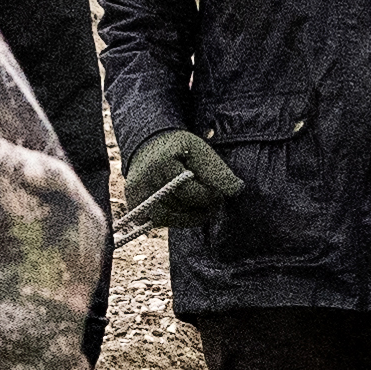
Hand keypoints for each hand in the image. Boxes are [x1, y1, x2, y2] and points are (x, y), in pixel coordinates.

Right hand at [118, 127, 239, 225]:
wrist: (148, 147)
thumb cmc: (178, 149)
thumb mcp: (199, 150)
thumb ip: (217, 170)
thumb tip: (237, 189)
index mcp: (161, 164)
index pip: (191, 193)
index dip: (210, 196)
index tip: (220, 193)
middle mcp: (144, 182)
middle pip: (180, 208)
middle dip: (201, 207)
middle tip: (213, 200)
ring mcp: (136, 195)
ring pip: (169, 219)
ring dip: (189, 216)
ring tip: (200, 205)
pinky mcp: (134, 206)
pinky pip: (159, 221)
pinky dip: (174, 218)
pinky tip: (183, 207)